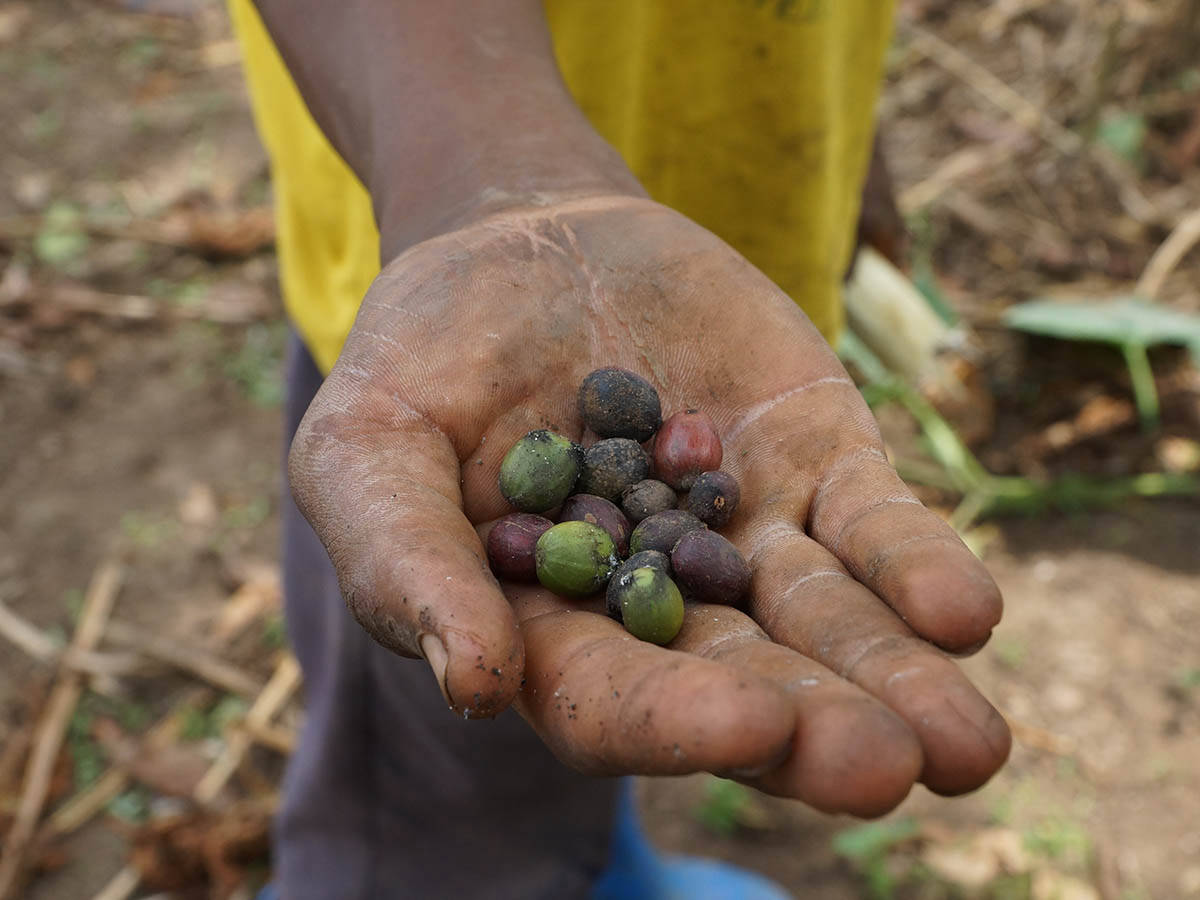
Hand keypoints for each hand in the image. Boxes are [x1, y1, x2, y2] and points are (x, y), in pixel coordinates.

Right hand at [288, 194, 1009, 815]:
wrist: (521, 241)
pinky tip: (961, 611)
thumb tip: (474, 685)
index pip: (606, 699)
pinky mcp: (813, 460)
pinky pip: (873, 522)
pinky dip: (915, 564)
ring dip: (892, 679)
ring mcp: (747, 535)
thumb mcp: (367, 449)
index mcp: (551, 631)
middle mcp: (662, 609)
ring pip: (826, 625)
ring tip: (964, 748)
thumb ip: (404, 563)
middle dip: (812, 731)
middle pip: (740, 685)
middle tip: (880, 768)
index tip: (745, 724)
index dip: (668, 720)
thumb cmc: (422, 358)